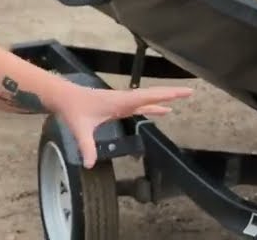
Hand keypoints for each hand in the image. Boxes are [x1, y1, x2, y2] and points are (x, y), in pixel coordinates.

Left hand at [56, 84, 192, 167]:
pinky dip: (154, 106)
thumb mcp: (80, 129)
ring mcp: (124, 101)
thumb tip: (90, 164)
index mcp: (119, 101)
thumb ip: (87, 147)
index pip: (146, 97)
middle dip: (171, 93)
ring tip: (183, 97)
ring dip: (165, 98)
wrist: (66, 98)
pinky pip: (142, 105)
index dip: (164, 95)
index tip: (181, 93)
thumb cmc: (74, 110)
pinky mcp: (121, 105)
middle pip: (152, 94)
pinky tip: (164, 110)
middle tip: (191, 91)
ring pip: (149, 98)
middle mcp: (125, 99)